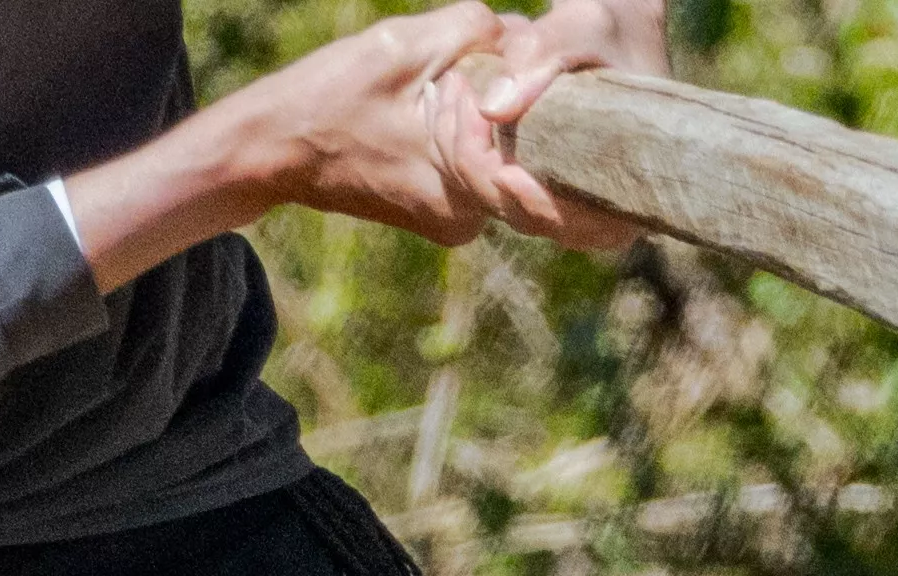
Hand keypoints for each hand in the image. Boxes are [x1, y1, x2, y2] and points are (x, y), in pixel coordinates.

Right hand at [65, 1, 655, 288]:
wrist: (266, 151)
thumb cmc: (328, 98)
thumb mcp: (402, 47)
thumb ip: (473, 33)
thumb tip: (517, 31)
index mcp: (464, 184)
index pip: (550, 189)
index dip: (593, 178)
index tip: (630, 166)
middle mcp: (465, 217)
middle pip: (533, 175)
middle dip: (548, 135)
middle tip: (585, 103)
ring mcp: (451, 222)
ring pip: (507, 172)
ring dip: (509, 136)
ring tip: (495, 98)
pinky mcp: (435, 218)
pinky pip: (480, 178)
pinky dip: (481, 147)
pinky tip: (462, 113)